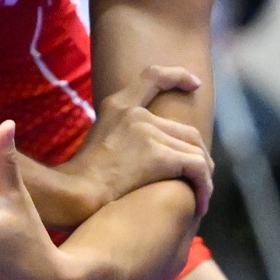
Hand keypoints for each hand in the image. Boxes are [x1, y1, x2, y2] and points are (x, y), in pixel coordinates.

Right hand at [67, 64, 213, 211]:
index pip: (152, 76)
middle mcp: (135, 114)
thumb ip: (120, 133)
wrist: (75, 194)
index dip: (177, 76)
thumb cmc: (81, 180)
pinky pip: (197, 168)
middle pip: (187, 131)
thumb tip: (144, 149)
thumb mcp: (97, 141)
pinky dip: (204, 186)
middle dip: (199, 155)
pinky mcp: (158, 156)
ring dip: (203, 176)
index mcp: (117, 106)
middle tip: (201, 177)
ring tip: (202, 195)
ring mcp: (148, 133)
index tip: (195, 83)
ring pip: (196, 152)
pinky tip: (201, 204)